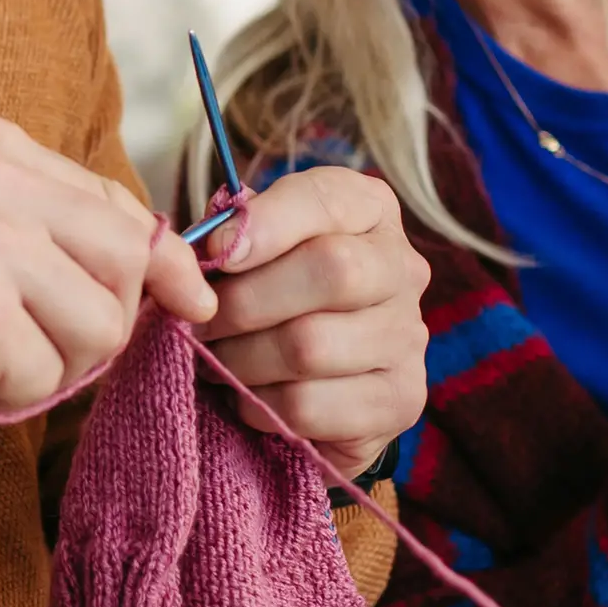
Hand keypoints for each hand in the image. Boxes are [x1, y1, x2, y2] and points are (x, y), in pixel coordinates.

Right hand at [0, 115, 214, 428]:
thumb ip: (44, 230)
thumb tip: (165, 273)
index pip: (119, 204)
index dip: (160, 264)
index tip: (187, 300)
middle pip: (127, 263)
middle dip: (103, 325)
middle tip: (36, 351)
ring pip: (100, 327)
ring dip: (51, 368)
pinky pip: (46, 378)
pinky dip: (5, 397)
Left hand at [195, 167, 428, 475]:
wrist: (310, 377)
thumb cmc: (269, 293)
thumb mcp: (251, 245)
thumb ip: (232, 232)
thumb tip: (216, 246)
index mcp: (369, 210)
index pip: (327, 199)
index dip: (267, 223)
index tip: (216, 251)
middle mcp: (402, 268)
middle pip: (332, 271)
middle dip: (244, 301)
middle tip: (198, 323)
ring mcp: (409, 337)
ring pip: (310, 347)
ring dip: (240, 360)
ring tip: (215, 361)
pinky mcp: (400, 400)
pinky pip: (308, 406)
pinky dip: (260, 406)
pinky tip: (250, 396)